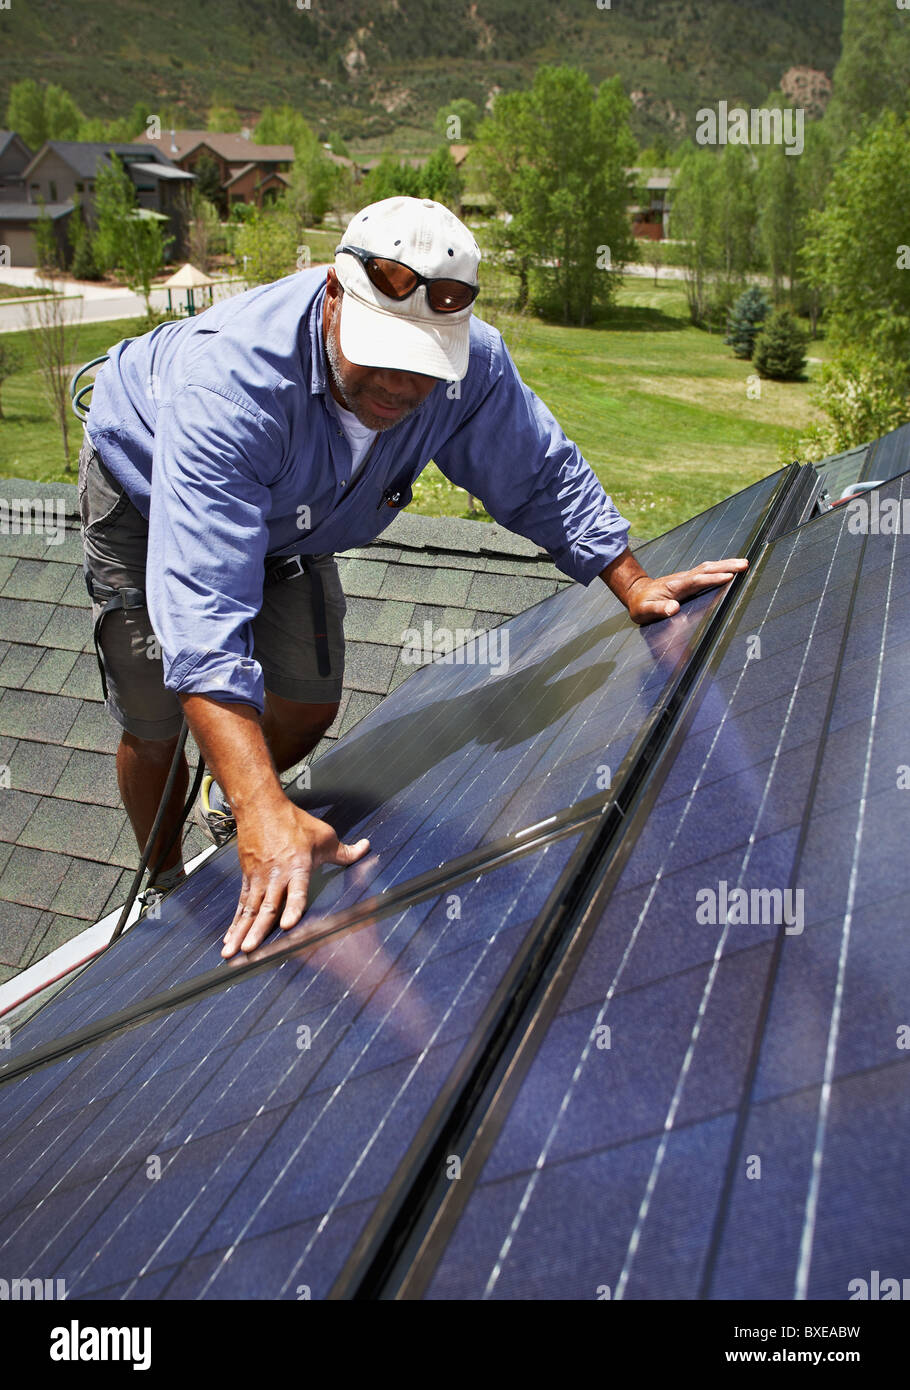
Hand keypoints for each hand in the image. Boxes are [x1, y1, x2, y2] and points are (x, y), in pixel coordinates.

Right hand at [222, 796, 369, 957]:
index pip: (296, 890)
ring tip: (230, 952)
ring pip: (249, 909)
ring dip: (240, 932)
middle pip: (267, 906)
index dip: (293, 908)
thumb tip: (366, 849)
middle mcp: (276, 875)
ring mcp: (259, 878)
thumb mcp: (325, 836)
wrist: (261, 806)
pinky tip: (229, 939)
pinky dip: (234, 923)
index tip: (288, 925)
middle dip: (258, 930)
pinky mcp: (247, 878)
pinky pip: (241, 904)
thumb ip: (345, 851)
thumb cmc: (293, 821)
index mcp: (297, 866)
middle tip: (251, 948)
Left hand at [624, 557, 748, 624]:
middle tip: (744, 564)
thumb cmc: (640, 605)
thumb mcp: (644, 611)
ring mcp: (686, 577)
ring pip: (708, 568)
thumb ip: (658, 609)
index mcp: (674, 586)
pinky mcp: (689, 579)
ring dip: (726, 564)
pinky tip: (732, 568)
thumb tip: (673, 608)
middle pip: (706, 569)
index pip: (696, 581)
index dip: (712, 579)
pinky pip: (707, 572)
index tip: (729, 577)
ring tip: (744, 563)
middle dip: (725, 566)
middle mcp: (682, 578)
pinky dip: (720, 568)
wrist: (636, 593)